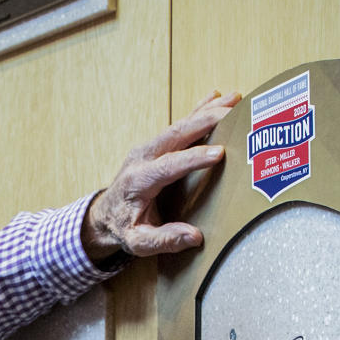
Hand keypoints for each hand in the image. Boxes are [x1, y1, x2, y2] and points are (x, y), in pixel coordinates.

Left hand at [81, 90, 240, 263]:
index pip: (169, 165)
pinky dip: (199, 110)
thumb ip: (164, 239)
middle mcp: (143, 157)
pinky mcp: (156, 145)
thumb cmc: (123, 228)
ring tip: (235, 100)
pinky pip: (180, 124)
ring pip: (180, 124)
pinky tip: (218, 97)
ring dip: (207, 111)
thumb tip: (194, 236)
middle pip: (177, 134)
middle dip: (205, 121)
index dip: (195, 158)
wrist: (105, 215)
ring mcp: (149, 148)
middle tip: (233, 114)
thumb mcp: (138, 242)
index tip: (220, 152)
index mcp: (138, 180)